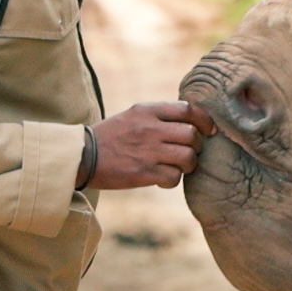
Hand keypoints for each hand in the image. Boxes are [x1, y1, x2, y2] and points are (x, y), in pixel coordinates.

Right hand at [81, 100, 216, 188]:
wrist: (82, 156)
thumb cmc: (111, 136)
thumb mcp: (133, 115)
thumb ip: (160, 115)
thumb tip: (192, 121)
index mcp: (147, 110)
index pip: (188, 109)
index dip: (204, 120)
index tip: (209, 130)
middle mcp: (149, 128)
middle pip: (192, 135)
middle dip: (197, 146)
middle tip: (189, 152)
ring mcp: (147, 151)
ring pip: (188, 157)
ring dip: (188, 165)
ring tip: (177, 167)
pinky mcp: (143, 173)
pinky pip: (174, 178)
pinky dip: (173, 181)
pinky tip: (163, 180)